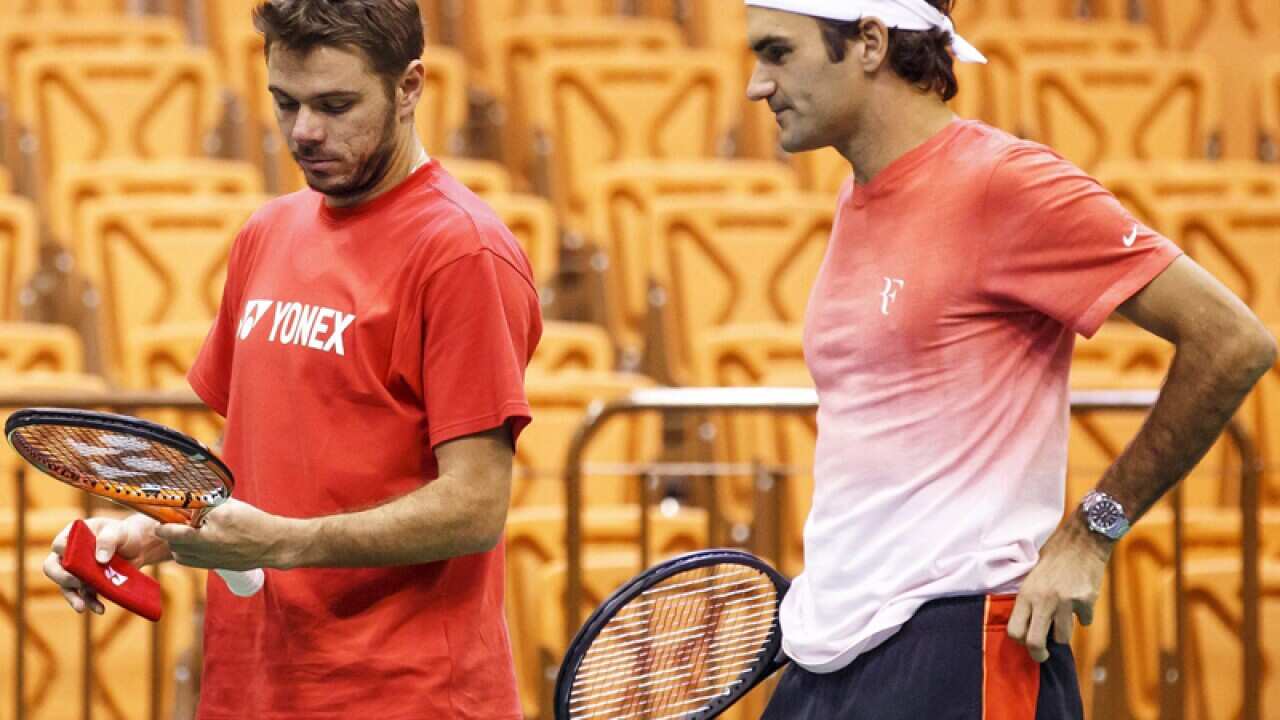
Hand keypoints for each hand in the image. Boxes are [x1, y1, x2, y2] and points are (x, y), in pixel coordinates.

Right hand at [44, 514, 169, 614]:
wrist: (137, 547)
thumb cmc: (123, 534)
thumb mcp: (118, 532)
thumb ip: (108, 540)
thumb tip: (100, 560)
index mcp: (72, 536)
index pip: (58, 545)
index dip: (63, 553)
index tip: (73, 561)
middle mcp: (69, 555)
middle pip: (53, 567)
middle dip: (62, 577)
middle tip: (76, 582)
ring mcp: (76, 571)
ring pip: (66, 586)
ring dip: (73, 597)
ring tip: (82, 607)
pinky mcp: (87, 584)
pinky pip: (84, 596)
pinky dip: (90, 603)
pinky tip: (100, 609)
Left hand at [155, 499, 292, 570]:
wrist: (273, 544)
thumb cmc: (254, 522)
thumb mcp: (230, 506)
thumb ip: (207, 505)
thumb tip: (189, 502)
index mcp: (208, 531)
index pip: (174, 529)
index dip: (163, 525)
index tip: (158, 519)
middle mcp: (206, 547)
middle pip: (175, 544)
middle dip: (171, 534)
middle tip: (174, 522)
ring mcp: (211, 559)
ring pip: (180, 554)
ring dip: (178, 544)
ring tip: (185, 534)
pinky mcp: (215, 566)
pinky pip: (191, 561)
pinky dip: (187, 553)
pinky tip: (196, 543)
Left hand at [1007, 515, 1111, 662]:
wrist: (1083, 540)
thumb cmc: (1054, 556)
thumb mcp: (1032, 575)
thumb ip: (1030, 600)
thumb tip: (1027, 627)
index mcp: (1026, 594)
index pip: (1014, 631)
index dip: (1020, 642)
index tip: (1027, 642)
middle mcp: (1044, 600)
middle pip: (1035, 643)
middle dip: (1039, 655)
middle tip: (1043, 656)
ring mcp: (1066, 602)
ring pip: (1063, 637)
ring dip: (1064, 632)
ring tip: (1065, 618)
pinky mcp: (1087, 602)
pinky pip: (1085, 622)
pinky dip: (1084, 616)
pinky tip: (1081, 601)